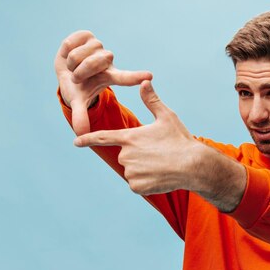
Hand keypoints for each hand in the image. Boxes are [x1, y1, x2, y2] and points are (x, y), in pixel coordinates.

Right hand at [54, 30, 151, 134]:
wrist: (64, 69)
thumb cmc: (76, 87)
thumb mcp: (78, 101)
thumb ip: (81, 116)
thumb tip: (80, 134)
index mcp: (110, 77)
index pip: (125, 77)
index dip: (136, 77)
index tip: (150, 76)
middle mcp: (107, 61)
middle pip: (97, 61)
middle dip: (82, 71)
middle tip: (76, 77)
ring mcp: (98, 47)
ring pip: (82, 53)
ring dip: (72, 62)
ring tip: (72, 66)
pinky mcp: (86, 35)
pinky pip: (71, 42)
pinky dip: (66, 50)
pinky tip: (68, 53)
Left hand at [74, 80, 200, 194]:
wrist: (193, 166)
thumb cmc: (180, 140)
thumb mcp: (166, 117)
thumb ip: (151, 101)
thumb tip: (145, 82)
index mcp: (129, 137)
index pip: (102, 137)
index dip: (87, 139)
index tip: (76, 142)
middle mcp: (126, 155)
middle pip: (125, 156)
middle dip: (138, 156)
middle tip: (158, 154)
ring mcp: (130, 172)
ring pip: (132, 171)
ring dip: (143, 170)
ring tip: (161, 166)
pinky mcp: (137, 187)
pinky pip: (137, 185)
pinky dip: (147, 183)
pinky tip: (160, 177)